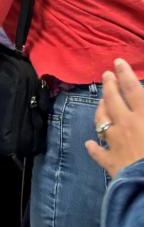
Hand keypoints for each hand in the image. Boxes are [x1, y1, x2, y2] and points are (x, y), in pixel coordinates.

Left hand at [85, 59, 143, 177]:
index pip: (133, 90)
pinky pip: (100, 153)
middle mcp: (126, 126)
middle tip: (105, 75)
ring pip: (102, 122)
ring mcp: (116, 144)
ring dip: (100, 110)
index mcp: (143, 117)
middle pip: (113, 102)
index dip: (125, 75)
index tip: (117, 62)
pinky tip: (89, 143)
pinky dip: (94, 148)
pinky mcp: (112, 164)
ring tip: (100, 102)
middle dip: (109, 86)